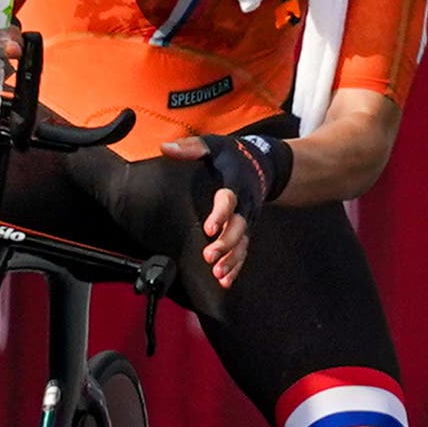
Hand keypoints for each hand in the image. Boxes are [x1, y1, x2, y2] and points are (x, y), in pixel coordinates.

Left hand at [160, 135, 253, 287]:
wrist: (262, 163)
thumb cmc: (231, 154)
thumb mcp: (213, 145)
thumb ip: (191, 147)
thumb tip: (164, 147)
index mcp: (235, 183)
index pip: (229, 200)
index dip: (220, 215)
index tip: (209, 229)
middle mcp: (245, 204)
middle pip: (239, 227)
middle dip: (225, 244)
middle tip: (209, 257)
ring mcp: (247, 219)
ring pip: (242, 243)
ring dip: (231, 260)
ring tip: (218, 275)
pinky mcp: (246, 229)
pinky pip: (243, 250)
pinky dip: (236, 266)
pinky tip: (225, 281)